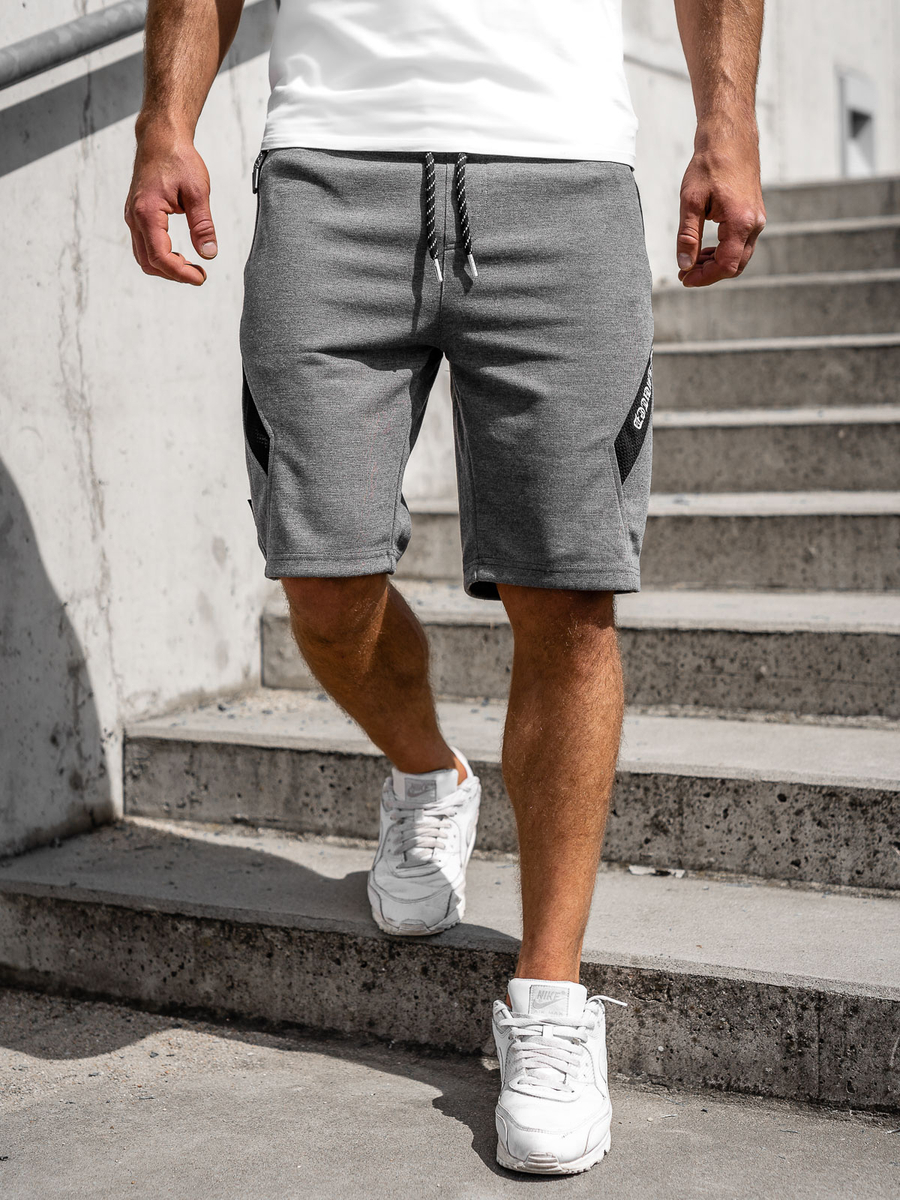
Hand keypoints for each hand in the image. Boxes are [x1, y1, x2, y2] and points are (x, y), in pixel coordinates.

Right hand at [125, 126, 217, 284]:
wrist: (159, 139)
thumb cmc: (178, 159)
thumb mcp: (197, 192)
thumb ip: (203, 225)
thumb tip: (209, 254)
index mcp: (148, 212)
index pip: (160, 257)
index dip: (181, 273)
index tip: (201, 277)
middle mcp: (134, 217)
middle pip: (148, 263)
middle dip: (174, 274)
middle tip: (199, 274)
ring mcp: (133, 217)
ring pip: (143, 257)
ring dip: (166, 267)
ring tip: (191, 265)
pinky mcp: (136, 215)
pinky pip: (143, 245)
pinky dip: (160, 256)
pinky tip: (179, 253)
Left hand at [676, 122, 765, 286]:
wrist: (730, 138)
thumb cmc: (709, 165)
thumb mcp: (691, 202)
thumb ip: (688, 236)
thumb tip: (684, 265)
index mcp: (741, 222)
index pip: (726, 265)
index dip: (704, 277)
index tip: (683, 278)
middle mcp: (755, 223)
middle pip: (735, 265)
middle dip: (709, 273)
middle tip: (684, 273)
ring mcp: (757, 219)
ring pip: (740, 256)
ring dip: (716, 263)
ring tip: (690, 262)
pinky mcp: (754, 214)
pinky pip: (741, 243)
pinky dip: (723, 251)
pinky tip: (704, 249)